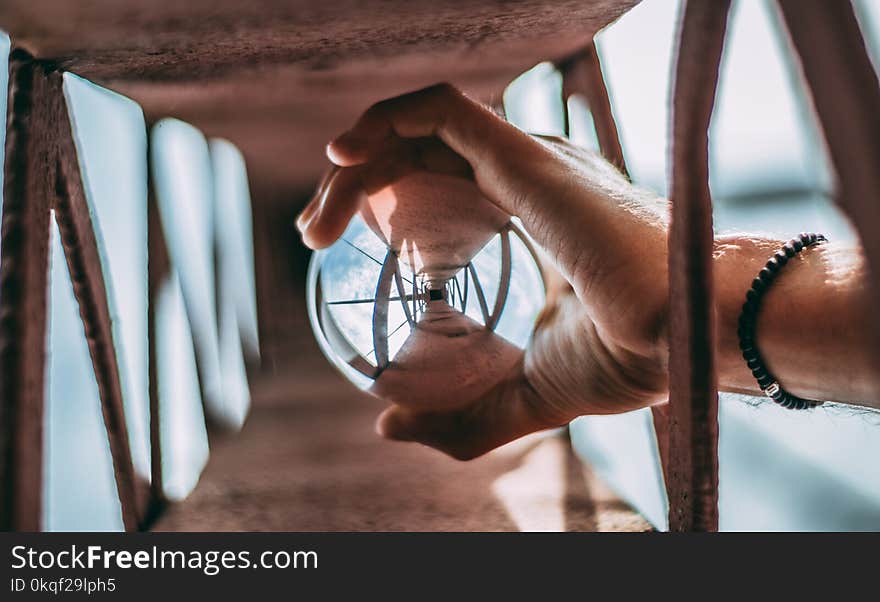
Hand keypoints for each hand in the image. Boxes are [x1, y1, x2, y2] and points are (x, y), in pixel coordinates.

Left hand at [298, 83, 673, 458]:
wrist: (682, 335)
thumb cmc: (630, 358)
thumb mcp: (529, 395)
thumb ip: (466, 416)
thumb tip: (390, 428)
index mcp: (533, 216)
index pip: (443, 189)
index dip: (387, 207)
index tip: (340, 252)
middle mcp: (529, 176)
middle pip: (421, 158)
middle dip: (355, 186)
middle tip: (312, 236)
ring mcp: (527, 158)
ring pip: (420, 131)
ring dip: (356, 162)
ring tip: (317, 221)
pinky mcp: (522, 151)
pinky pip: (438, 112)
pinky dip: (382, 124)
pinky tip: (341, 163)